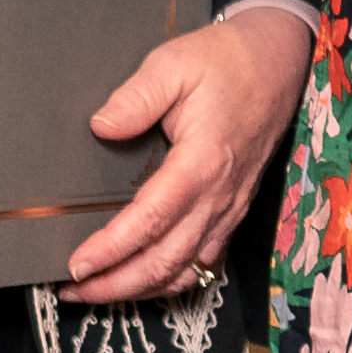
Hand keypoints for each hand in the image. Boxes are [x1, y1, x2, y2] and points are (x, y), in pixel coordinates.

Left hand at [60, 0, 318, 301]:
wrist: (280, 62)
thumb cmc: (226, 60)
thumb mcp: (174, 63)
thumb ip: (135, 96)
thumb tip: (101, 127)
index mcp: (203, 162)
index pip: (150, 221)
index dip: (111, 249)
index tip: (76, 264)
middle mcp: (219, 196)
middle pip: (165, 261)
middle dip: (116, 284)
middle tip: (72, 290)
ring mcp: (229, 208)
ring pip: (185, 271)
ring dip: (139, 289)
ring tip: (97, 292)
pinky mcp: (233, 211)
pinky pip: (203, 262)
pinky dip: (169, 281)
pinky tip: (141, 282)